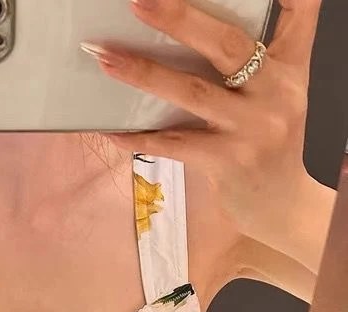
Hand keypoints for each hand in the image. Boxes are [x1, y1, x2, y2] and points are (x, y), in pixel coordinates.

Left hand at [81, 0, 321, 240]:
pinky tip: (111, 130)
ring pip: (192, 93)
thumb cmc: (271, 139)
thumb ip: (269, 50)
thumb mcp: (283, 89)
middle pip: (226, 46)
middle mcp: (275, 92)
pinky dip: (140, 138)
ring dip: (144, 74)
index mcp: (287, 67)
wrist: (280, 204)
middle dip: (181, 20)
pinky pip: (174, 144)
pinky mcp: (227, 161)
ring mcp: (252, 129)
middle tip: (139, 3)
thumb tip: (227, 20)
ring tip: (106, 58)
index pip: (293, 14)